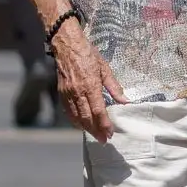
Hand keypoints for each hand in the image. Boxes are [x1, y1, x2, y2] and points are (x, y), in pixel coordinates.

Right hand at [51, 21, 127, 142]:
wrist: (67, 47)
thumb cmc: (89, 55)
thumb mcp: (105, 68)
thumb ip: (114, 87)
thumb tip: (125, 101)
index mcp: (90, 85)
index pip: (98, 110)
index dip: (104, 124)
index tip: (110, 133)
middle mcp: (78, 92)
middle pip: (87, 117)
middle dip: (96, 131)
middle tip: (104, 140)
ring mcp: (68, 94)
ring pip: (76, 117)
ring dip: (86, 129)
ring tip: (95, 135)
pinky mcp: (61, 94)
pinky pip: (68, 112)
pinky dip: (75, 121)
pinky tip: (82, 125)